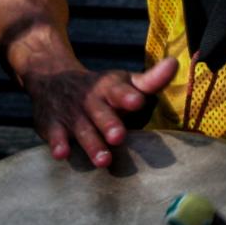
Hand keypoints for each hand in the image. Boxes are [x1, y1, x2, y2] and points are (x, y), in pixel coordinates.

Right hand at [25, 55, 178, 165]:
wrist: (51, 79)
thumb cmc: (99, 89)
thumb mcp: (122, 81)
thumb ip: (149, 80)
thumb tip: (174, 63)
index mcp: (109, 88)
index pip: (119, 91)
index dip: (127, 96)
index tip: (137, 102)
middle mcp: (90, 100)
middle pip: (100, 112)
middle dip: (109, 124)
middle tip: (118, 137)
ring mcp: (70, 113)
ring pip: (81, 129)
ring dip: (91, 144)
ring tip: (104, 160)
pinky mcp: (52, 125)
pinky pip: (54, 135)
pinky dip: (57, 144)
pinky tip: (62, 155)